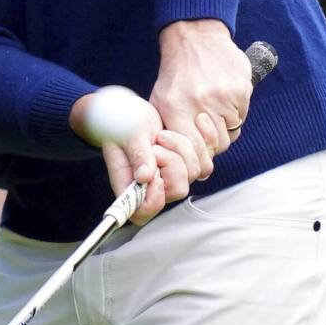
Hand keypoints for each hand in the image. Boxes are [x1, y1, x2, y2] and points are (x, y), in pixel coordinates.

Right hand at [71, 91, 202, 224]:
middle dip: (172, 163)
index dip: (154, 199)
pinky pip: (203, 161)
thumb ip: (137, 155)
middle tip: (156, 144)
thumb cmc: (122, 122)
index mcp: (128, 185)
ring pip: (192, 174)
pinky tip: (177, 132)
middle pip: (177, 190)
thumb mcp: (127, 133)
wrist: (132, 111)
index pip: (142, 213)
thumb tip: (144, 178)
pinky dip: (195, 143)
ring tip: (161, 135)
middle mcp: (150, 187)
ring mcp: (169, 178)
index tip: (155, 175)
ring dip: (180, 148)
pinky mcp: (184, 166)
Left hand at [150, 19, 252, 175]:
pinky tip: (223, 100)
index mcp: (176, 108)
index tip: (196, 153)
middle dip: (211, 144)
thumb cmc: (175, 75)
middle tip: (205, 131)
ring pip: (231, 133)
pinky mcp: (241, 88)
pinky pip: (242, 116)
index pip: (193, 151)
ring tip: (213, 113)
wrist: (195, 37)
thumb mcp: (159, 102)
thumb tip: (174, 164)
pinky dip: (234, 114)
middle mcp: (201, 103)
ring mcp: (224, 95)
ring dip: (223, 129)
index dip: (197, 158)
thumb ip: (165, 132)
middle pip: (216, 146)